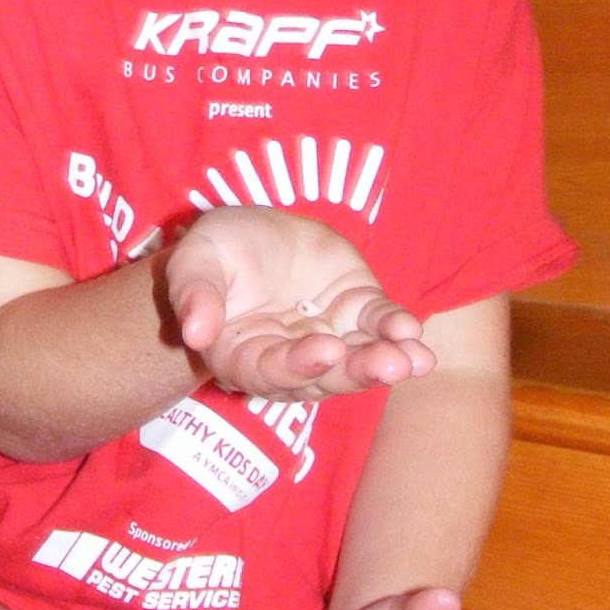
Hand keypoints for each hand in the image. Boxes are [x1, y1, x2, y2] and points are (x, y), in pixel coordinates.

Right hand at [165, 208, 434, 399]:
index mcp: (242, 356)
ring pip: (357, 360)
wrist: (254, 232)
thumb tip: (194, 333)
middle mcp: (289, 360)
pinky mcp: (356, 312)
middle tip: (388, 365)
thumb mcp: (196, 261)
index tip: (324, 350)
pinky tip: (412, 332)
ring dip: (386, 362)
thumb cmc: (216, 251)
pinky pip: (378, 328)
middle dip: (355, 371)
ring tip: (414, 359)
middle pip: (322, 377)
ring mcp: (328, 338)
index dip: (297, 365)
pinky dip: (397, 331)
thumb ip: (194, 295)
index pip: (269, 372)